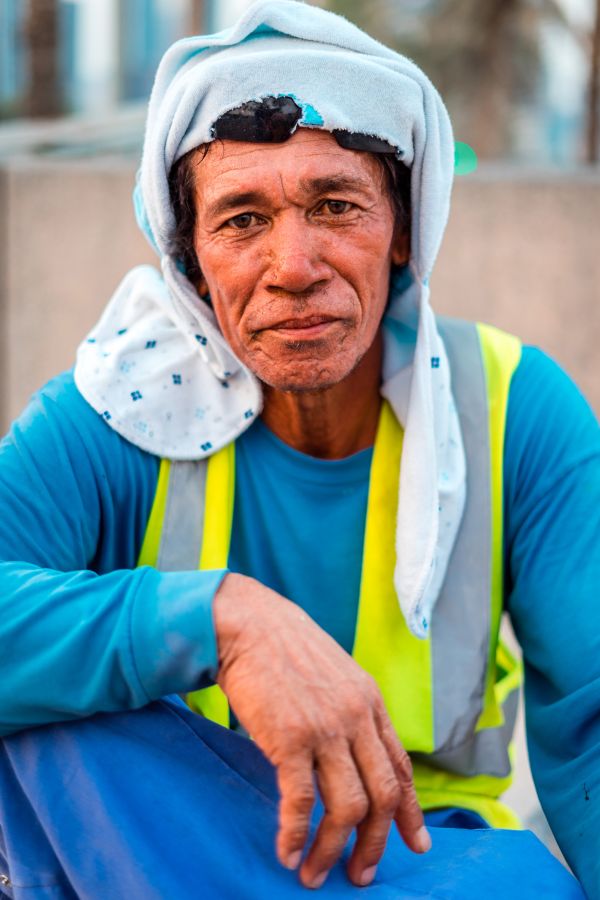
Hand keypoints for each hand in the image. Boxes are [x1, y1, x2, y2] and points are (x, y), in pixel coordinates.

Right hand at [213, 573, 430, 889]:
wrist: (249, 623)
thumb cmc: (285, 649)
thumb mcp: (335, 675)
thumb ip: (350, 711)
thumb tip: (352, 754)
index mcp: (370, 703)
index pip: (400, 768)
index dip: (409, 812)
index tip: (416, 845)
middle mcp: (357, 717)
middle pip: (382, 796)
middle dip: (375, 844)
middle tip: (360, 876)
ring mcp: (326, 729)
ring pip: (347, 807)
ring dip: (332, 851)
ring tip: (315, 874)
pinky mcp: (290, 738)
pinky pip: (299, 801)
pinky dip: (295, 834)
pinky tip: (286, 853)